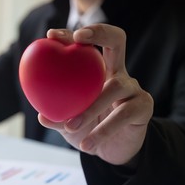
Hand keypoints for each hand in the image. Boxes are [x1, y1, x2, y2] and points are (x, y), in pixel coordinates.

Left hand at [39, 24, 153, 164]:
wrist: (112, 152)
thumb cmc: (88, 130)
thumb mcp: (68, 124)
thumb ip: (57, 118)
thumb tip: (41, 116)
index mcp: (97, 73)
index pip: (88, 46)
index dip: (71, 35)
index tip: (51, 36)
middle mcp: (117, 74)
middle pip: (116, 41)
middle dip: (100, 32)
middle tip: (77, 39)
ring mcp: (133, 88)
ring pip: (114, 86)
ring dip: (90, 107)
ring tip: (70, 126)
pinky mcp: (143, 106)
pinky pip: (123, 114)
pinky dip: (103, 130)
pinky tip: (87, 145)